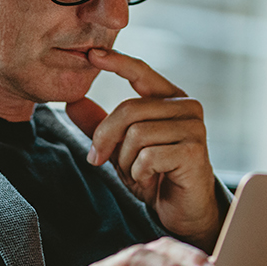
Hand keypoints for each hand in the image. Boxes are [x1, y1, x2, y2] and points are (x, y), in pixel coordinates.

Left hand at [65, 49, 220, 249]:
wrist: (182, 211)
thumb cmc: (155, 175)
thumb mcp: (120, 147)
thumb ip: (100, 125)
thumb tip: (72, 102)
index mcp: (169, 99)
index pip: (141, 71)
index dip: (117, 62)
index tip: (91, 54)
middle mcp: (186, 107)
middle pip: (129, 109)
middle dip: (106, 138)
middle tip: (98, 160)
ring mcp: (193, 127)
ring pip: (136, 134)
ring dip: (126, 161)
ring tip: (137, 173)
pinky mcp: (194, 150)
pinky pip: (148, 156)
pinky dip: (139, 173)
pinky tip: (151, 180)